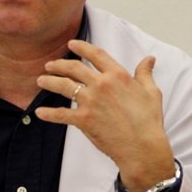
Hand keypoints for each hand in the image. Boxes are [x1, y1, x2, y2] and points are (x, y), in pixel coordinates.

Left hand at [35, 39, 174, 191]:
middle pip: (74, 68)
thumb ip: (145, 73)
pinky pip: (61, 114)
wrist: (142, 147)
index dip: (82, 47)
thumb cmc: (149, 121)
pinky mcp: (84, 119)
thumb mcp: (151, 92)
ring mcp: (91, 101)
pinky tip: (39, 112)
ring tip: (41, 80)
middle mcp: (102, 85)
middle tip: (50, 65)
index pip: (96, 54)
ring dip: (49, 82)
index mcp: (118, 75)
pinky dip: (48, 113)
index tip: (71, 44)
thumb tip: (149, 59)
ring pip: (64, 86)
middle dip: (59, 64)